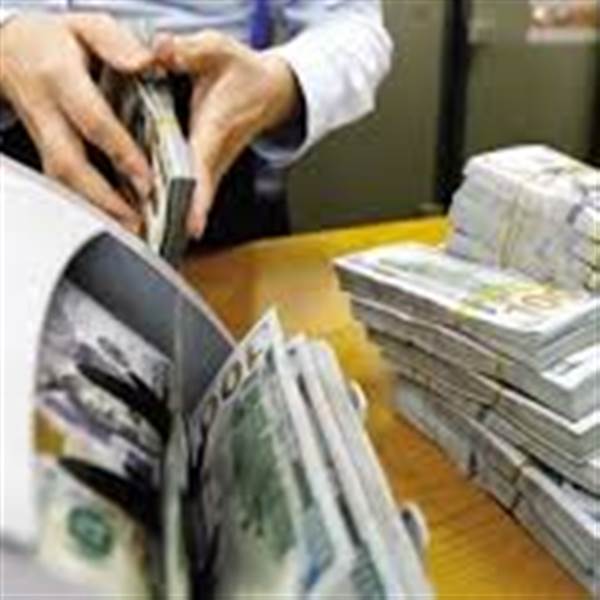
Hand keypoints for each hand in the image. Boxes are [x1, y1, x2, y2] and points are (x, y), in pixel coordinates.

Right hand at [0, 13, 153, 231]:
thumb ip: (116, 42)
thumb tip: (147, 62)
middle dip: (103, 198)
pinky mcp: (44, 150)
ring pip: (63, 181)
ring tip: (130, 231)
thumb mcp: (86, 26)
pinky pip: (64, 182)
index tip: (145, 180)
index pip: (93, 121)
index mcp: (60, 78)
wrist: (7, 51)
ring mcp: (41, 136)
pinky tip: (114, 220)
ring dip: (96, 210)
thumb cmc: (54, 41)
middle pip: (70, 164)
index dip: (120, 152)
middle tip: (136, 222)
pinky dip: (88, 205)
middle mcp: (47, 113)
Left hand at [154, 30, 297, 237]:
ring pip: (191, 198)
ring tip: (143, 235)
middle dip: (176, 220)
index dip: (196, 198)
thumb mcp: (220, 51)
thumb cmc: (248, 77)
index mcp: (213, 133)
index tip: (190, 226)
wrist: (271, 93)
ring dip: (172, 216)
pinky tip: (147, 209)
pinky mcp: (207, 166)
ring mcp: (212, 166)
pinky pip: (187, 190)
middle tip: (150, 240)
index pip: (202, 170)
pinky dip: (172, 202)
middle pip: (195, 196)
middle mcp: (213, 156)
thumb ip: (189, 49)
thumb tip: (160, 50)